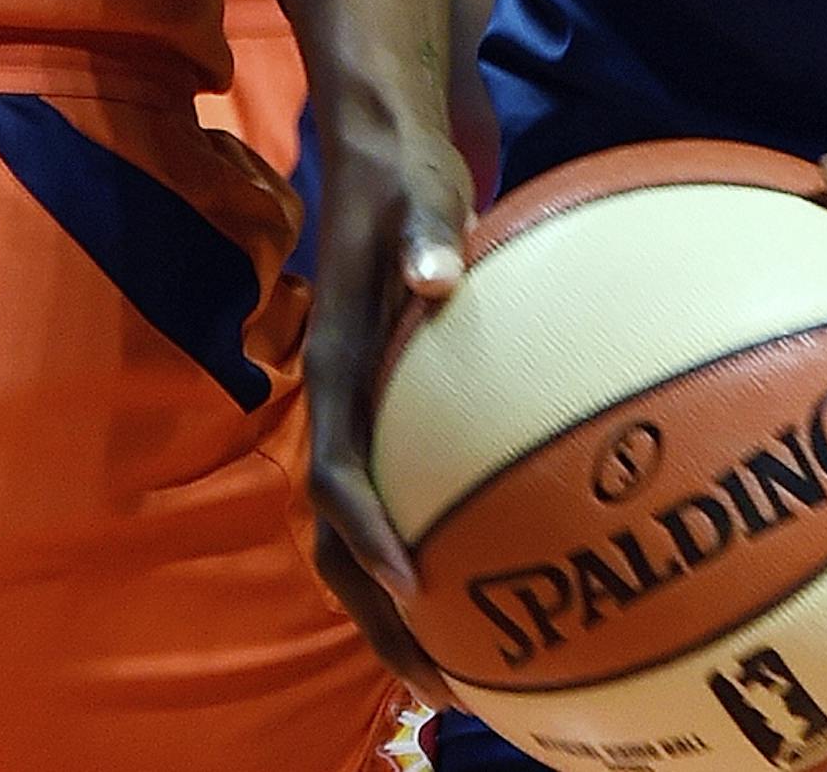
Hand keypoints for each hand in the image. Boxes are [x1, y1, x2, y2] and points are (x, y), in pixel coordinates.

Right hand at [277, 0, 472, 693]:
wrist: (380, 141)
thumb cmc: (402, 165)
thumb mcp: (418, 188)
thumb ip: (428, 231)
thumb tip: (440, 271)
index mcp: (336, 364)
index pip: (338, 470)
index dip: (368, 535)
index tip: (414, 588)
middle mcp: (341, 402)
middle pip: (342, 535)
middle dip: (380, 618)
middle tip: (443, 685)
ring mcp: (364, 410)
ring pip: (364, 535)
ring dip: (398, 609)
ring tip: (459, 676)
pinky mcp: (394, 406)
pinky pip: (402, 499)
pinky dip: (432, 552)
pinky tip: (491, 588)